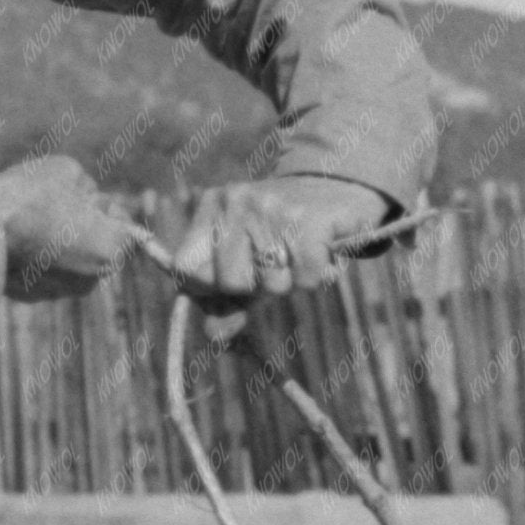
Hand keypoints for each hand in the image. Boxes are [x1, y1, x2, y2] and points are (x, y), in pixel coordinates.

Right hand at [0, 154, 135, 301]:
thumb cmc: (28, 198)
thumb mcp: (69, 172)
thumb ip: (88, 190)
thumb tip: (87, 199)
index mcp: (110, 250)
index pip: (129, 231)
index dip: (108, 210)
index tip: (87, 199)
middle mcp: (90, 279)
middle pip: (100, 248)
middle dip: (86, 229)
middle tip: (55, 207)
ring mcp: (59, 292)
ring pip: (72, 262)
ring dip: (60, 245)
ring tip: (32, 222)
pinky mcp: (32, 297)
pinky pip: (44, 273)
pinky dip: (37, 259)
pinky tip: (17, 240)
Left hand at [170, 175, 398, 301]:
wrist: (340, 187)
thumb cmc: (283, 236)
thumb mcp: (247, 263)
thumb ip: (226, 302)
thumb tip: (214, 336)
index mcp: (213, 207)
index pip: (184, 267)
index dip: (205, 290)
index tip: (230, 289)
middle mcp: (237, 200)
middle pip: (230, 282)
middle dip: (257, 287)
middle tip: (275, 264)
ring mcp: (272, 206)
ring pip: (272, 284)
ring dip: (292, 282)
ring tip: (299, 254)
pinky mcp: (310, 217)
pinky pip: (307, 278)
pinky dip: (319, 275)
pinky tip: (322, 249)